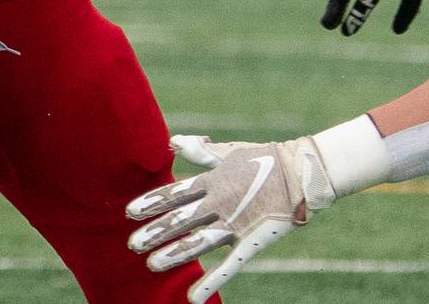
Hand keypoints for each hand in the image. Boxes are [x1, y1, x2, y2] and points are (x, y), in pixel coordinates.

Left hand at [127, 134, 335, 303]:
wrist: (300, 173)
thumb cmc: (262, 158)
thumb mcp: (228, 151)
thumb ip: (199, 151)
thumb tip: (172, 142)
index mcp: (213, 180)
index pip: (175, 192)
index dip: (151, 202)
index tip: (128, 212)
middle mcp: (219, 203)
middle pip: (181, 220)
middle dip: (155, 233)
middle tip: (131, 245)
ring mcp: (235, 224)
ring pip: (198, 243)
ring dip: (174, 255)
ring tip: (152, 265)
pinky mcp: (251, 241)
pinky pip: (229, 265)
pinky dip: (211, 282)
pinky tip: (193, 298)